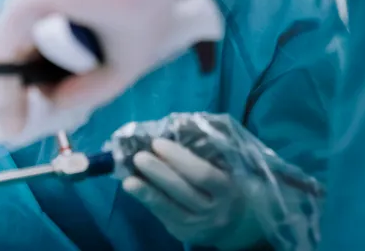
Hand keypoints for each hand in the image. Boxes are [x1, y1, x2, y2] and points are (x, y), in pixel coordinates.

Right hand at [0, 0, 221, 134]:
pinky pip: (30, 38)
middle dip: (12, 92)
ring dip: (24, 77)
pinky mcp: (47, 1)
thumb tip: (56, 103)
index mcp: (33, 9)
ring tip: (40, 107)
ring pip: (15, 48)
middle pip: (2, 55)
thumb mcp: (125, 61)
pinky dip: (36, 62)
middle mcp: (25, 2)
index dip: (4, 100)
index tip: (14, 129)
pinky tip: (54, 82)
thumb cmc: (142, 0)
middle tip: (25, 123)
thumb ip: (89, 92)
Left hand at [123, 138, 263, 249]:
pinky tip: (133, 188)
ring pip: (169, 209)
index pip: (202, 174)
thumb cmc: (227, 185)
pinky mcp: (183, 234)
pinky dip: (146, 200)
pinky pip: (162, 216)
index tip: (158, 143)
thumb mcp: (227, 170)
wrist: (236, 223)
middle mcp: (214, 210)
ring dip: (146, 192)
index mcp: (228, 189)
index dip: (178, 158)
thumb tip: (171, 130)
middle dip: (158, 173)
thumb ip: (207, 154)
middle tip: (139, 156)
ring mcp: (198, 225)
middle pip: (183, 191)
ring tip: (128, 179)